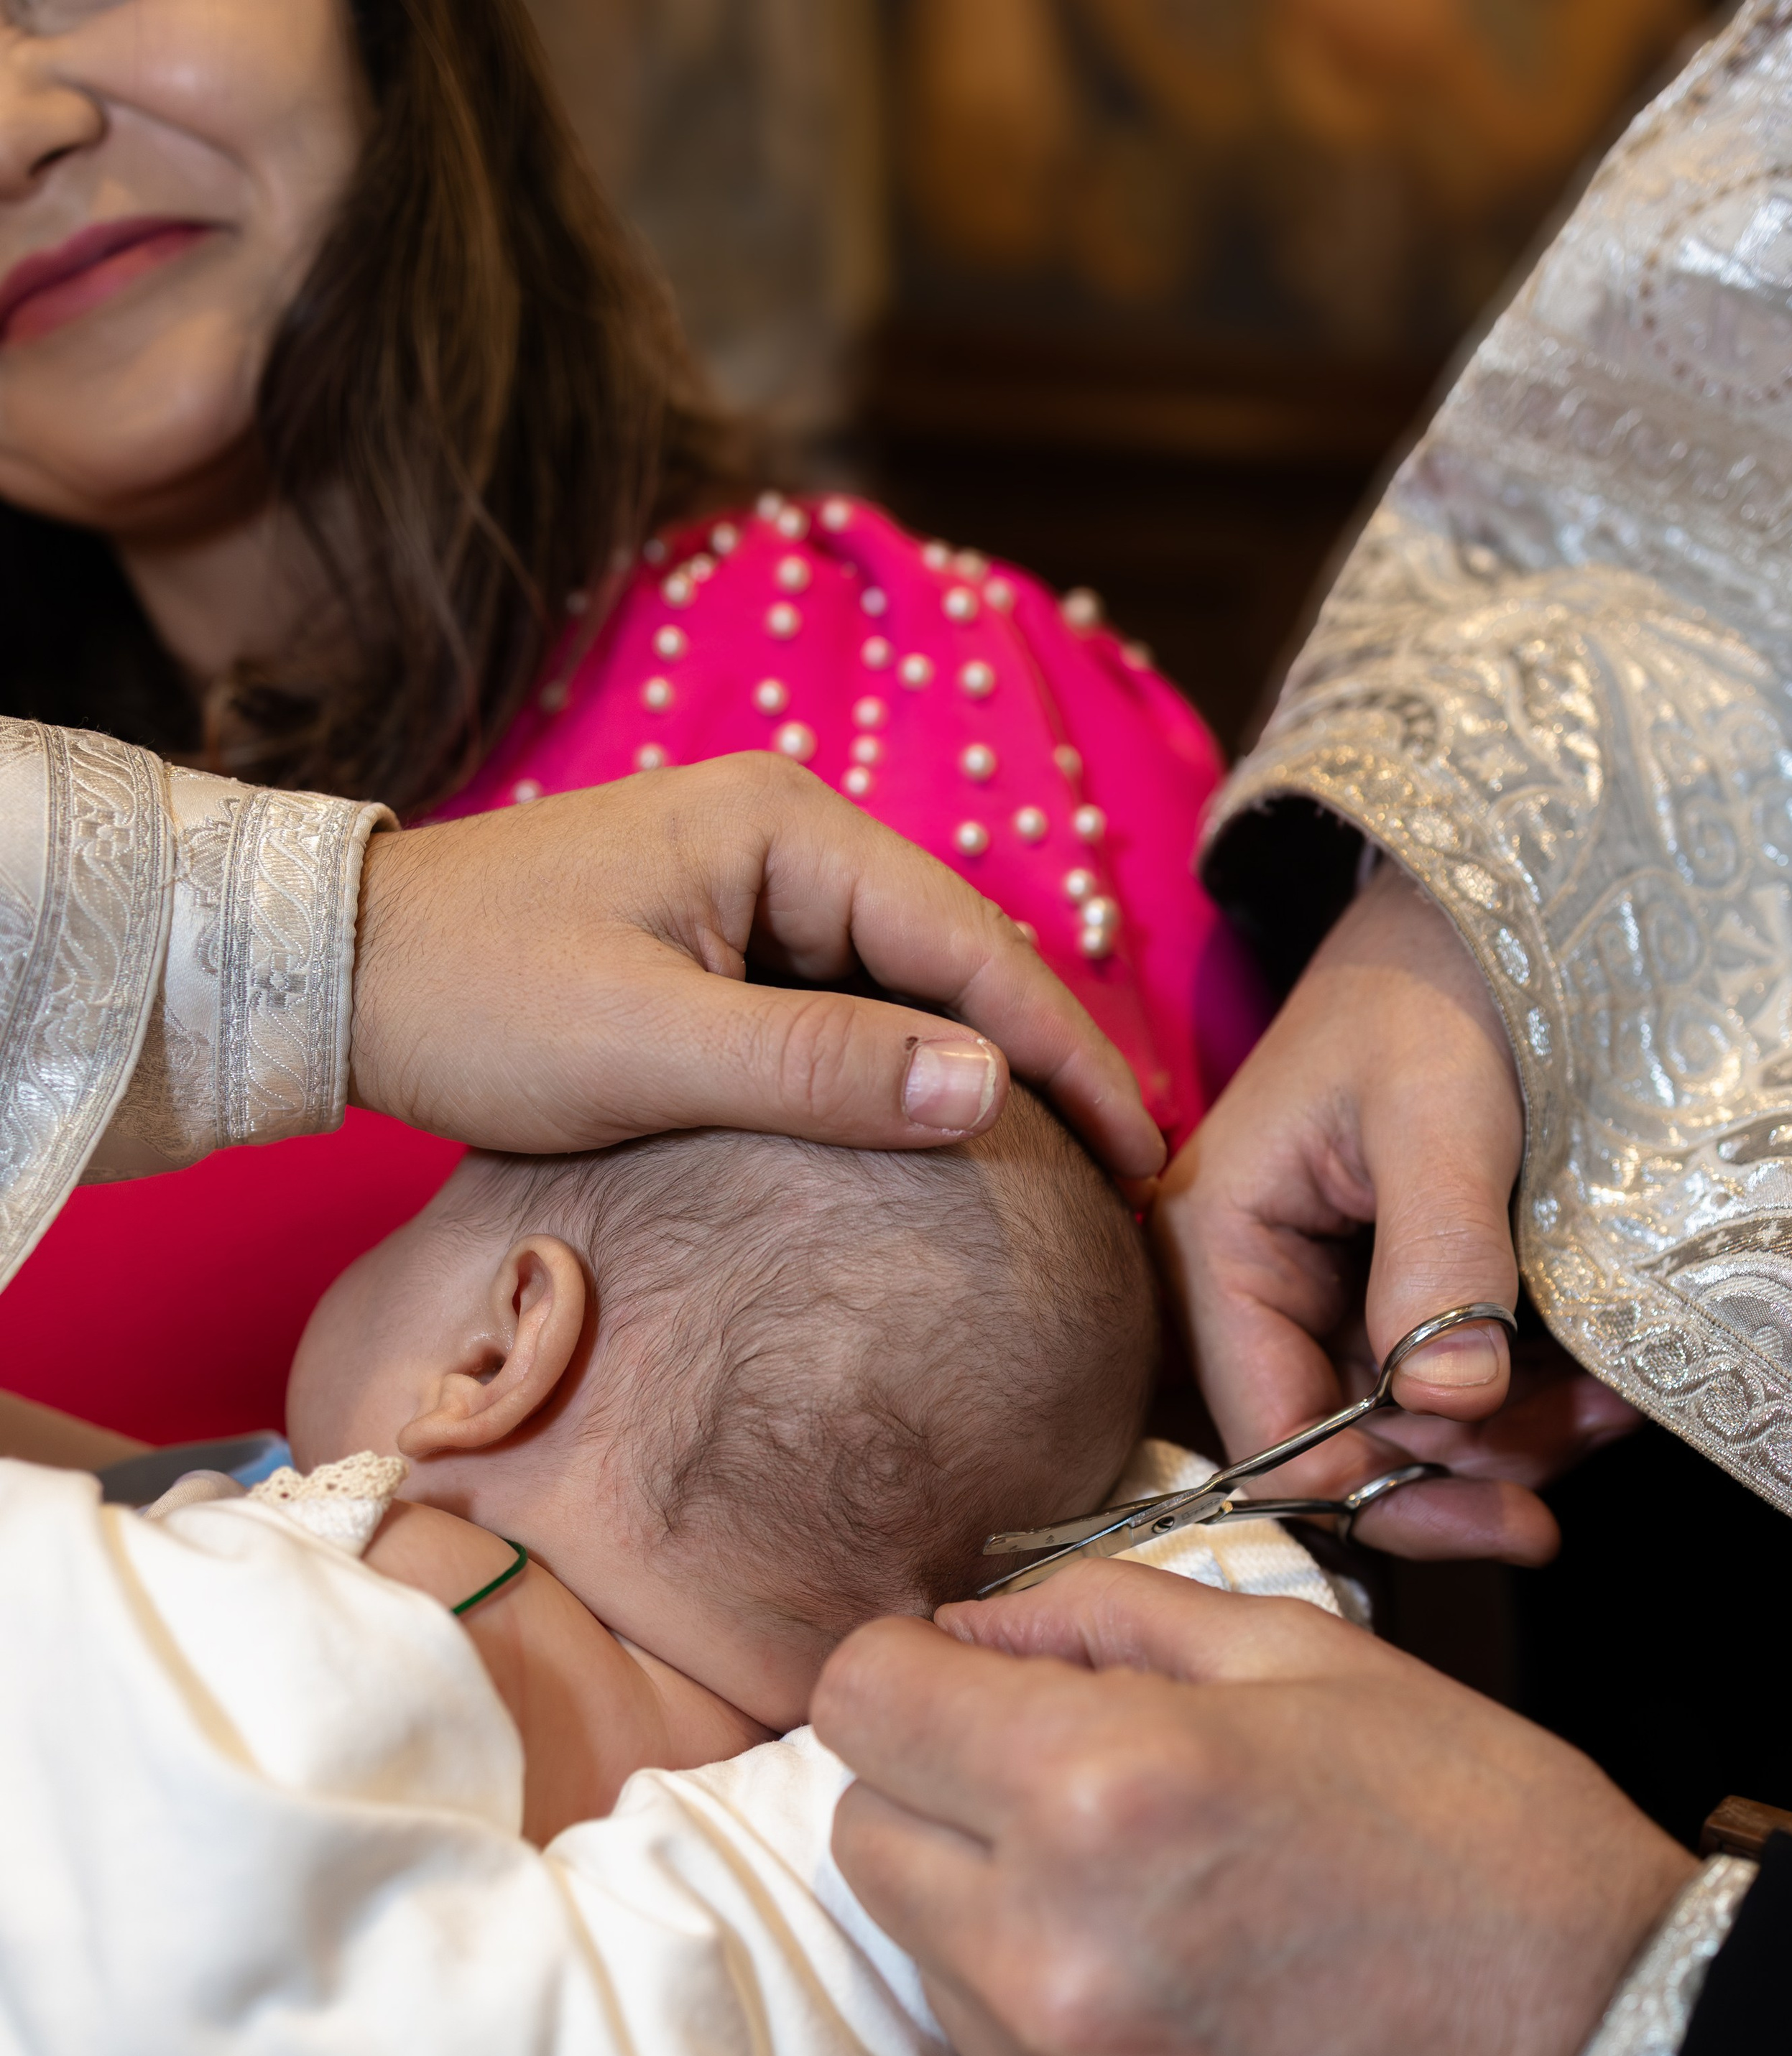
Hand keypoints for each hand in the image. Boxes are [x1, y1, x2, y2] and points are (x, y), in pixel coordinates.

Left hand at [349, 755, 1162, 1175]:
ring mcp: (756, 883)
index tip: (1138, 1154)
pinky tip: (935, 1139)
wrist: (342, 973)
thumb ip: (822, 1065)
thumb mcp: (652, 1045)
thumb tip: (988, 1090)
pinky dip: (894, 1071)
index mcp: (787, 826)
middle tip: (1123, 1181)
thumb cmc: (475, 995)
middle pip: (956, 958)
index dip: (1063, 1053)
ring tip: (1058, 1174)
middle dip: (1040, 1064)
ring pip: (904, 987)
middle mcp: (790, 833)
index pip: (971, 944)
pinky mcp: (723, 938)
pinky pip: (842, 1006)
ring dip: (971, 1073)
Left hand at [817, 1561, 1693, 2055]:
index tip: (976, 1689)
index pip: (861, 1695)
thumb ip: (1103, 1613)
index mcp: (1098, 1787)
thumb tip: (965, 1630)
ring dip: (994, 1925)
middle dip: (945, 1795)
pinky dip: (1048, 2053)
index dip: (918, 1674)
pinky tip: (1173, 2032)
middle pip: (864, 1832)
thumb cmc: (1477, 1844)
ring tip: (1154, 1925)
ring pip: (921, 1963)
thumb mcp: (1309, 1661)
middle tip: (1079, 1804)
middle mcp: (1046, 1955)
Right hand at [1154, 859, 1638, 1560]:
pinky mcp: (1373, 1294)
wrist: (1460, 918)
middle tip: (1574, 1470)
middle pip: (1338, 1451)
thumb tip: (1449, 1405)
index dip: (1381, 1484)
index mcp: (1211, 1251)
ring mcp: (1310, 1297)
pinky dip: (1516, 1402)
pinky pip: (1434, 1384)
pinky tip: (1589, 1387)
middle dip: (1460, 1473)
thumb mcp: (1436, 1116)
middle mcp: (1244, 1292)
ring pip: (1398, 1432)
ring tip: (1606, 1413)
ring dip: (1506, 1444)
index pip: (1270, 1438)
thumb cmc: (1427, 992)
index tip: (1500, 1489)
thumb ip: (1437, 1257)